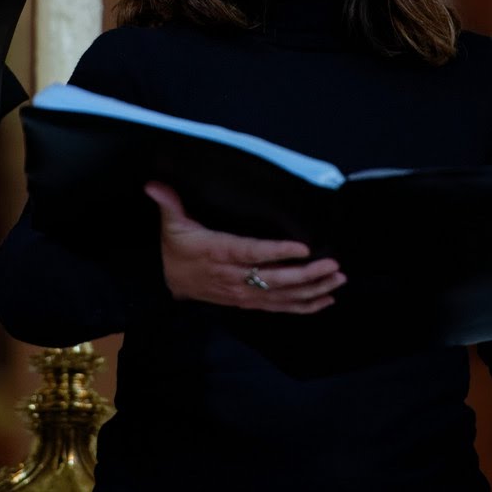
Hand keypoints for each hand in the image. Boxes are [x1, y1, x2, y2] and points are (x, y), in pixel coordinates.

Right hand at [144, 181, 345, 313]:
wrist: (166, 282)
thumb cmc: (175, 248)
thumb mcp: (171, 224)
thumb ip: (169, 202)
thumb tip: (154, 184)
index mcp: (219, 253)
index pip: (252, 253)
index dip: (277, 252)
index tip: (302, 247)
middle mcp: (234, 277)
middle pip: (275, 279)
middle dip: (307, 274)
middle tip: (333, 265)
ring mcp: (243, 293)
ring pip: (282, 296)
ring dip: (312, 290)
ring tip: (337, 280)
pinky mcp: (248, 302)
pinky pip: (279, 308)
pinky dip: (304, 306)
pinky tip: (325, 301)